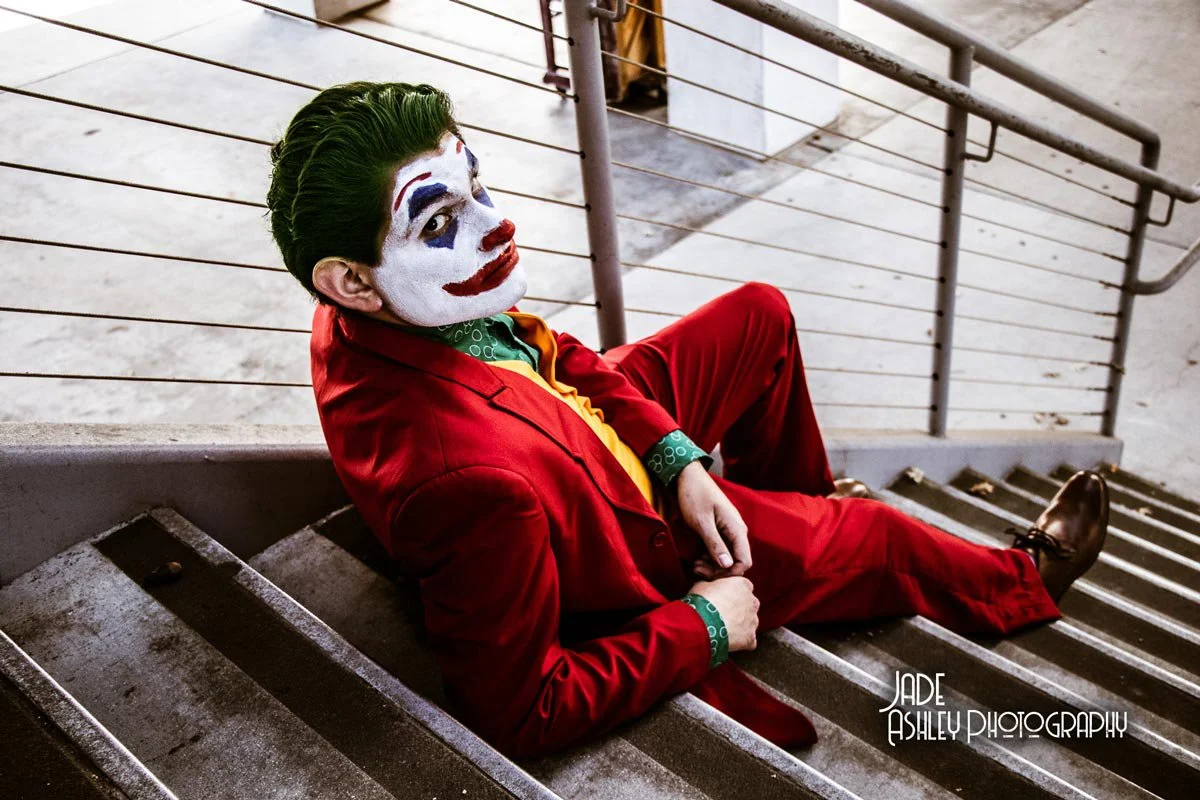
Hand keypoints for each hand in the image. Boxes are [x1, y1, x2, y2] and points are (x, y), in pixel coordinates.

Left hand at [675, 461, 751, 578]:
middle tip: (696, 568)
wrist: (688, 476)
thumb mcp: (702, 522)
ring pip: (727, 557)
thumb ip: (715, 544)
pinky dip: (710, 557)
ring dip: (712, 565)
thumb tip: (728, 565)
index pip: (744, 562)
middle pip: (736, 562)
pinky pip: (720, 550)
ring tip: (694, 564)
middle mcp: (737, 531)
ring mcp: (729, 531)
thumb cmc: (694, 496)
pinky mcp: (720, 530)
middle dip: (717, 570)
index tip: (708, 573)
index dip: (729, 573)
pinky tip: (696, 557)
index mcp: (737, 529)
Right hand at [688, 576, 759, 651]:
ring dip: (741, 625)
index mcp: (743, 585)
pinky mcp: (750, 638)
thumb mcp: (702, 585)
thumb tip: (709, 589)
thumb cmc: (702, 602)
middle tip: (722, 613)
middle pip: (749, 604)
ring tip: (724, 629)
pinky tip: (729, 642)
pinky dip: (741, 641)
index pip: (742, 586)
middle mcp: (752, 602)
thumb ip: (712, 586)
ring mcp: (753, 621)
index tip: (722, 597)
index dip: (731, 592)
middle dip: (739, 608)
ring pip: (750, 622)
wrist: (703, 624)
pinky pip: (749, 640)